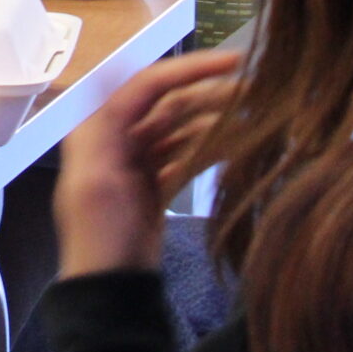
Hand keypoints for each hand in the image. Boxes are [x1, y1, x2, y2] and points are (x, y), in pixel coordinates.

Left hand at [56, 49, 244, 278]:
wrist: (111, 289)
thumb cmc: (100, 235)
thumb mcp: (95, 181)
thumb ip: (105, 126)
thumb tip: (113, 69)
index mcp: (98, 129)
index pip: (147, 84)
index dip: (189, 69)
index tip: (233, 62)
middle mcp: (117, 137)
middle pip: (169, 103)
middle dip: (210, 95)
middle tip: (257, 92)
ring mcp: (138, 161)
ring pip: (182, 128)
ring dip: (215, 121)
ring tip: (255, 118)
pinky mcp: (156, 183)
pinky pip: (186, 154)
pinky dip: (210, 149)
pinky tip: (238, 146)